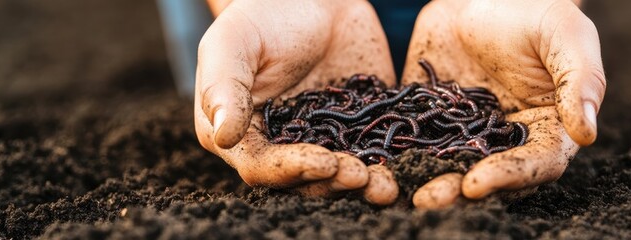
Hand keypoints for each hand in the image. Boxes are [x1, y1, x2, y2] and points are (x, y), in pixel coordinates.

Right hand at [194, 0, 398, 204]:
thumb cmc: (262, 14)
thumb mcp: (234, 42)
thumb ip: (224, 86)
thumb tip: (224, 136)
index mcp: (242, 133)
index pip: (262, 166)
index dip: (292, 171)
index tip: (323, 163)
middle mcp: (281, 147)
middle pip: (304, 182)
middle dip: (333, 184)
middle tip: (360, 176)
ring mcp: (323, 141)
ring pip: (341, 177)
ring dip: (364, 186)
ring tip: (385, 186)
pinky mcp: (359, 130)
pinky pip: (374, 154)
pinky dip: (389, 165)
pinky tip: (407, 167)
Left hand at [400, 0, 605, 208]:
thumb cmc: (536, 11)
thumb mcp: (565, 35)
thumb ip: (580, 80)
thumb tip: (585, 132)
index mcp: (546, 127)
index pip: (534, 162)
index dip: (508, 176)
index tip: (477, 184)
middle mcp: (506, 139)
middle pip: (487, 173)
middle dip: (456, 190)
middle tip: (429, 199)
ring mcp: (465, 130)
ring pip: (448, 163)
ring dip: (426, 180)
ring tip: (403, 192)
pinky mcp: (430, 115)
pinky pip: (414, 137)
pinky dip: (397, 154)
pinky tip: (378, 164)